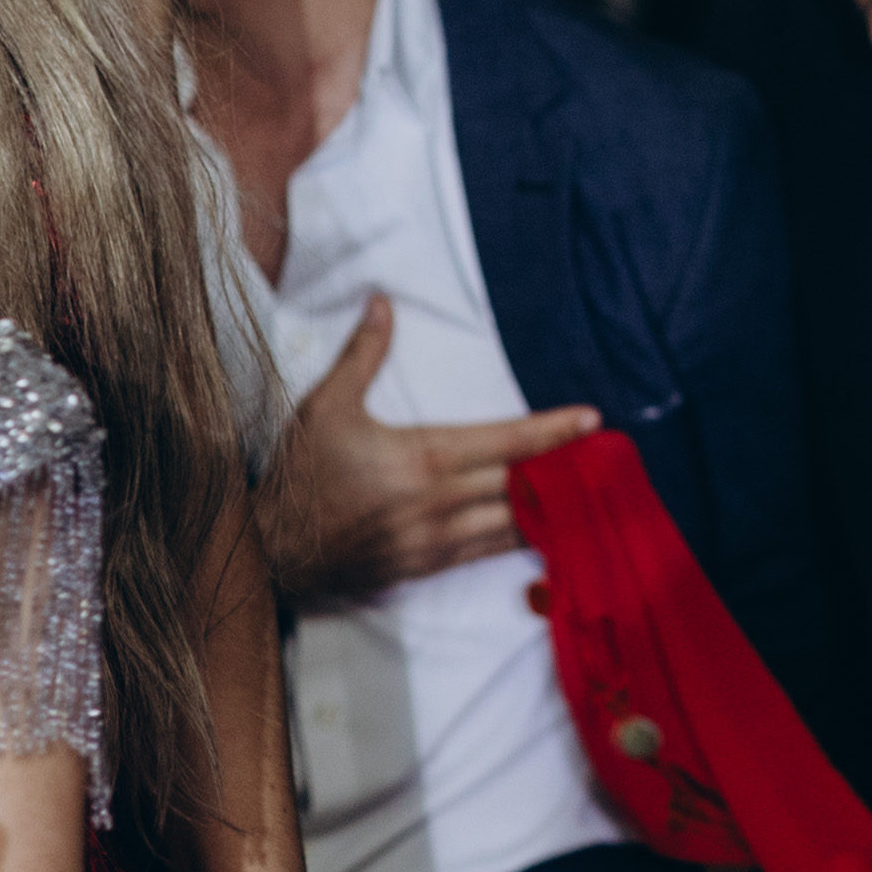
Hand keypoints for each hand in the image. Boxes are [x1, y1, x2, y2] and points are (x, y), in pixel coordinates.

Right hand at [252, 294, 598, 603]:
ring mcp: (431, 542)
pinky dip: (514, 541)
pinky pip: (482, 554)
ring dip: (549, 510)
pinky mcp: (421, 569)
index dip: (552, 433)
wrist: (265, 551)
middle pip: (519, 486)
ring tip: (588, 494)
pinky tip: (539, 532)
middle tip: (606, 458)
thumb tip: (383, 301)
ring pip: (509, 525)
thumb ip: (364, 354)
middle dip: (565, 472)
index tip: (592, 421)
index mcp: (422, 459)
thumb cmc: (297, 475)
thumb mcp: (326, 407)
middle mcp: (436, 504)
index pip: (504, 443)